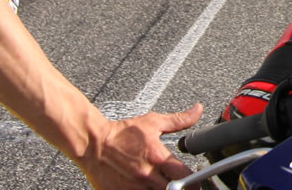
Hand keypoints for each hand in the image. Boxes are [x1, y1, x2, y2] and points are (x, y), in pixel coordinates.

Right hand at [76, 102, 202, 189]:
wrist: (93, 143)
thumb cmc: (121, 133)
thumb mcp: (153, 122)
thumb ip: (179, 120)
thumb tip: (198, 110)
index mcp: (157, 157)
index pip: (184, 176)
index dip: (194, 181)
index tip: (195, 180)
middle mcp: (146, 175)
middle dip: (180, 189)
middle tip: (182, 186)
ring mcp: (133, 188)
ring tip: (165, 185)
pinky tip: (149, 188)